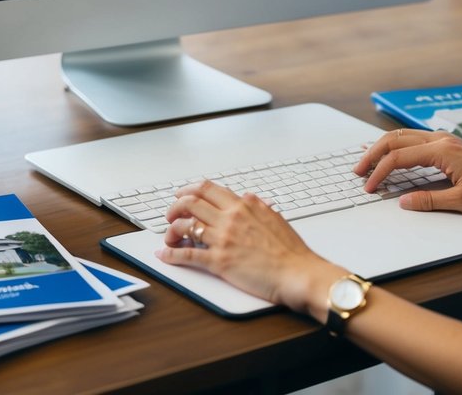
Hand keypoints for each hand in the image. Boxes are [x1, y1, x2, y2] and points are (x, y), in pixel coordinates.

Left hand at [156, 180, 340, 314]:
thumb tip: (247, 198)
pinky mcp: (219, 262)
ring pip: (184, 225)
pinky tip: (164, 255)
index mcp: (243, 205)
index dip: (188, 190)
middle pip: (190, 202)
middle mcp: (230, 218)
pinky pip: (187, 254)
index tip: (182, 196)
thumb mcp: (274, 218)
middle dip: (175, 207)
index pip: (207, 188)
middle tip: (171, 214)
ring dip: (171, 230)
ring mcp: (223, 239)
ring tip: (170, 236)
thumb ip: (258, 206)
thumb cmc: (291, 251)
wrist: (298, 273)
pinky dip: (171, 254)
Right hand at [354, 129, 461, 214]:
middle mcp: (440, 139)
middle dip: (373, 155)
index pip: (398, 157)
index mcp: (441, 151)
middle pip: (395, 139)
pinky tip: (392, 153)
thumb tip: (403, 201)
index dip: (379, 172)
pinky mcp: (449, 144)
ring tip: (367, 162)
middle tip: (358, 172)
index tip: (369, 187)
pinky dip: (398, 145)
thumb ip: (429, 200)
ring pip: (404, 136)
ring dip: (383, 148)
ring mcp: (445, 139)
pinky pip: (415, 139)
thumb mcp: (461, 201)